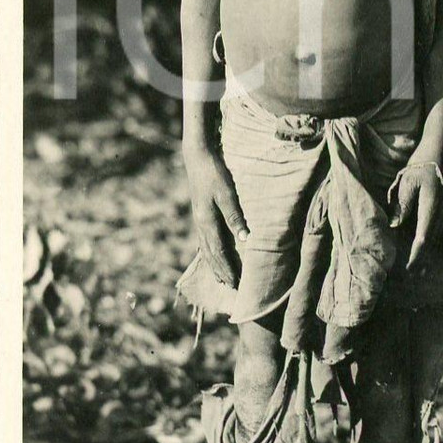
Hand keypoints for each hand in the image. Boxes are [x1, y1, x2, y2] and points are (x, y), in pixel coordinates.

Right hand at [182, 141, 248, 287]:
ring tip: (221, 277)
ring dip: (214, 263)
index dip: (227, 268)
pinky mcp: (200, 212)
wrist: (197, 156)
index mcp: (207, 221)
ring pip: (206, 248)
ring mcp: (199, 218)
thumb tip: (244, 239)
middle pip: (210, 254)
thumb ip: (234, 216)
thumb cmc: (214, 173)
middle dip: (221, 271)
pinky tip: (212, 253)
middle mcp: (201, 224)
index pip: (218, 252)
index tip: (235, 283)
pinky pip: (205, 239)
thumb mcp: (227, 193)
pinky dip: (210, 251)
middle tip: (231, 286)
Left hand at [389, 160, 442, 267]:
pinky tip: (419, 254)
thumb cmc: (418, 169)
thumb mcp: (406, 185)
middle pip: (430, 244)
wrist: (437, 157)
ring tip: (415, 272)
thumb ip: (402, 207)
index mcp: (431, 209)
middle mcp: (441, 216)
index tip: (409, 269)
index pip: (423, 238)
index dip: (416, 256)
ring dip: (424, 255)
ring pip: (433, 241)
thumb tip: (395, 227)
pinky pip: (434, 235)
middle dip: (420, 261)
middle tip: (410, 278)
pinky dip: (426, 246)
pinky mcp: (441, 215)